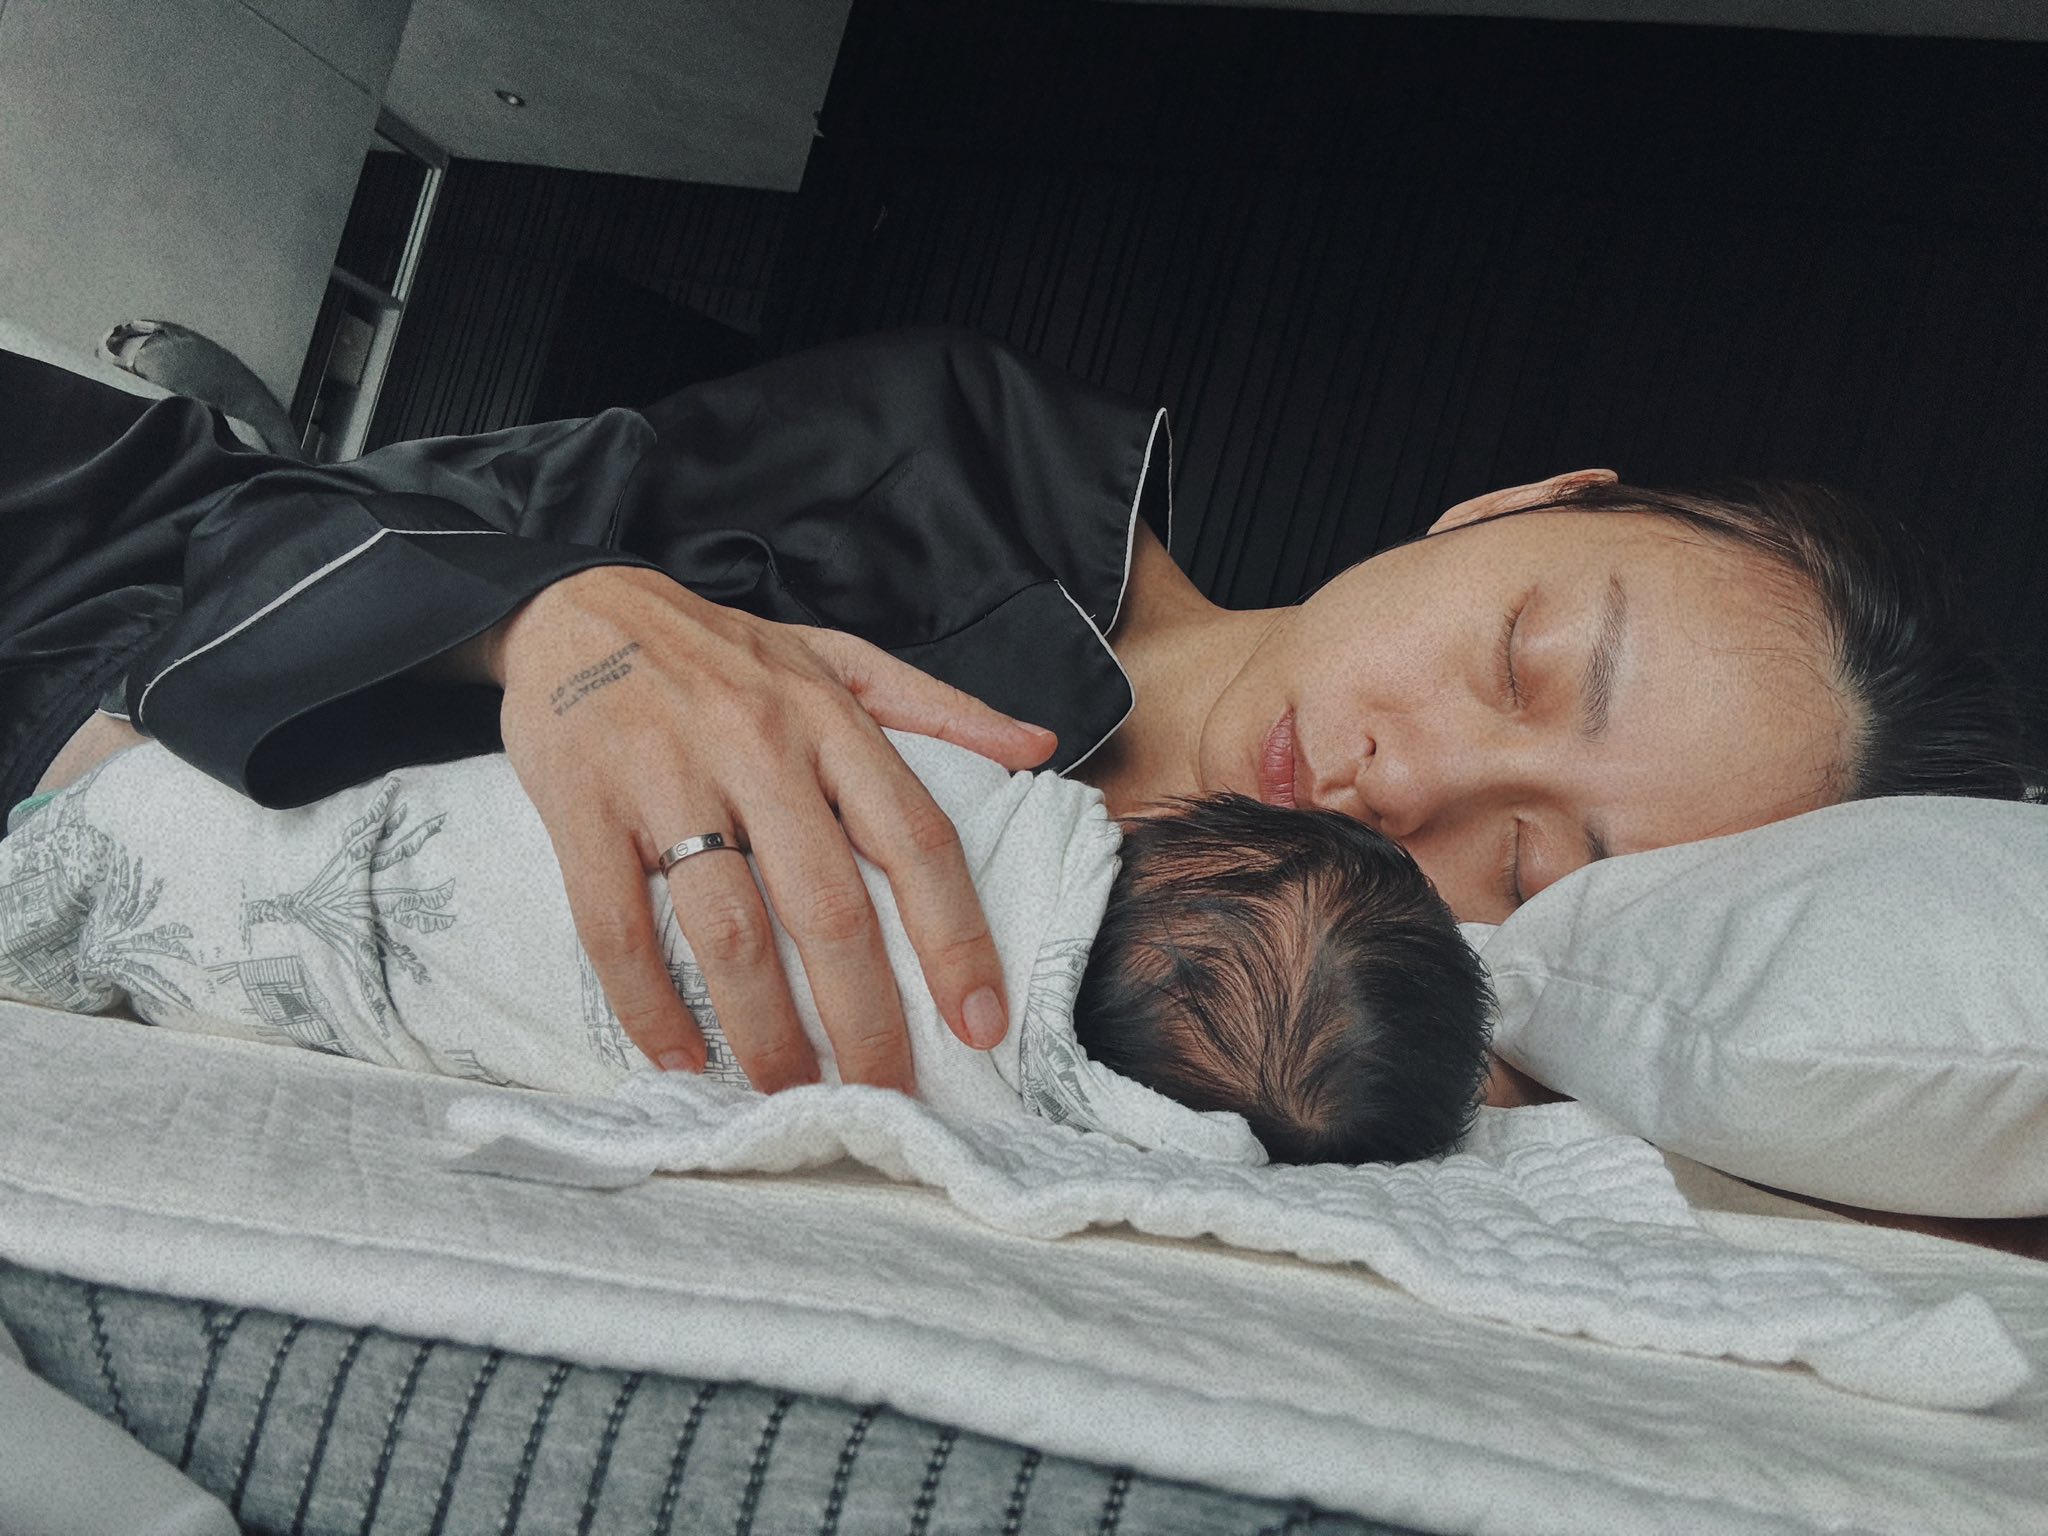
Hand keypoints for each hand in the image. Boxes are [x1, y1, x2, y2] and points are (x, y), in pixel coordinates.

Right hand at [488, 566, 1057, 1092]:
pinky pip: (615, 926)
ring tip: (791, 1096)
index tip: (982, 1021)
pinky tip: (679, 1058)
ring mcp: (666, 779)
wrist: (578, 604)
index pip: (915, 839)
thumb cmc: (722, 650)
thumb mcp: (838, 656)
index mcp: (830, 721)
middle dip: (867, 1019)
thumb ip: (940, 708)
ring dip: (765, 1031)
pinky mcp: (582, 807)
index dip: (956, 938)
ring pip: (730, 931)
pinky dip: (648, 1004)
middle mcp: (758, 748)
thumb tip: (1040, 749)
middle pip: (829, 907)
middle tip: (886, 1096)